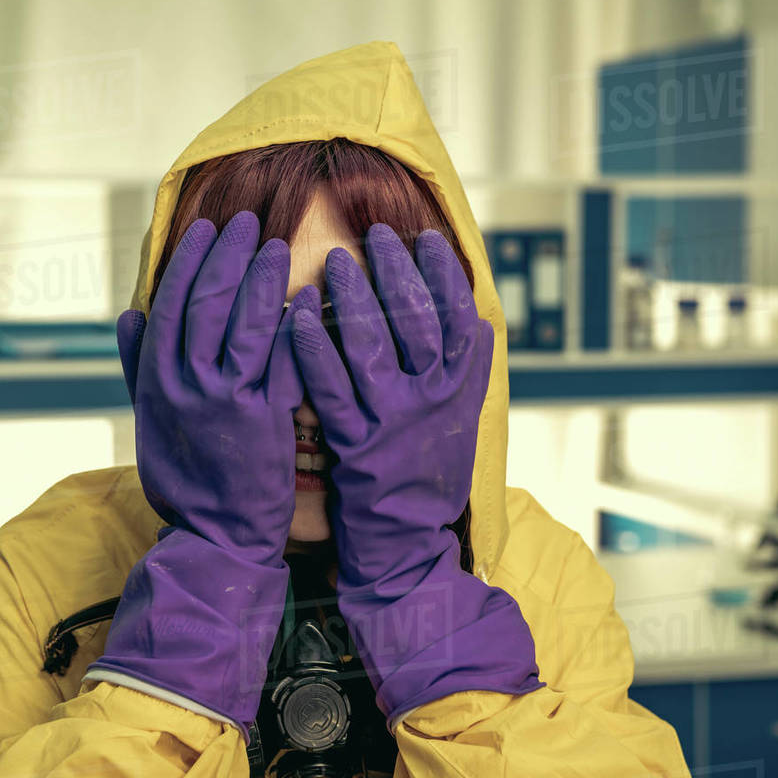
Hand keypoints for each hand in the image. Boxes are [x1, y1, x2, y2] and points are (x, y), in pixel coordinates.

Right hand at [90, 211, 306, 740]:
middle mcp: (187, 386)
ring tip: (276, 247)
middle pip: (207, 304)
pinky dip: (293, 328)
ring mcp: (228, 403)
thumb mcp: (148, 422)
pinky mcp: (267, 422)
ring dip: (261, 280)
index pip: (171, 304)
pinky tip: (306, 297)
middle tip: (248, 223)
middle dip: (228, 257)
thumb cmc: (184, 477)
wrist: (216, 536)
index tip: (209, 229)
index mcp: (156, 381)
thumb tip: (128, 313)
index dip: (191, 262)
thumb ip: (137, 367)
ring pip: (245, 325)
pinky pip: (282, 363)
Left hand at [289, 224, 542, 728]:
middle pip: (417, 318)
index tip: (425, 237)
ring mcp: (394, 420)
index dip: (443, 272)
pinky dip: (314, 345)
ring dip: (354, 297)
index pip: (460, 314)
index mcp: (462, 388)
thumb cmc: (428, 474)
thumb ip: (468, 369)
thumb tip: (478, 313)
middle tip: (374, 234)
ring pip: (374, 343)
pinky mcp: (356, 444)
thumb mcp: (461, 420)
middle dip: (396, 269)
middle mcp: (434, 399)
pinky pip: (331, 384)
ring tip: (336, 262)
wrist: (405, 544)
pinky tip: (299, 313)